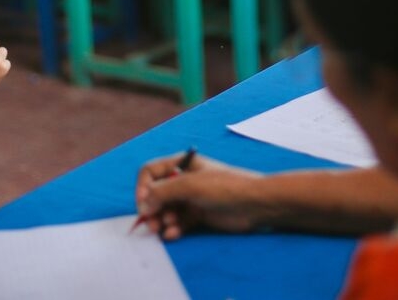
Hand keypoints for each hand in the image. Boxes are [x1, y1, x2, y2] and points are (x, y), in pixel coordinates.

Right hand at [135, 154, 264, 239]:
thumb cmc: (224, 187)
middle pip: (156, 194)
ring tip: (165, 228)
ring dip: (161, 220)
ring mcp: (190, 198)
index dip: (143, 187)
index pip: (150, 172)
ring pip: (165, 210)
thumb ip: (163, 192)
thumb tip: (143, 203)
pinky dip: (173, 229)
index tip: (143, 204)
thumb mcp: (190, 185)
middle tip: (152, 223)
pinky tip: (173, 234)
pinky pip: (177, 223)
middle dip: (151, 208)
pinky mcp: (198, 216)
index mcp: (181, 164)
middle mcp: (183, 180)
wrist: (254, 204)